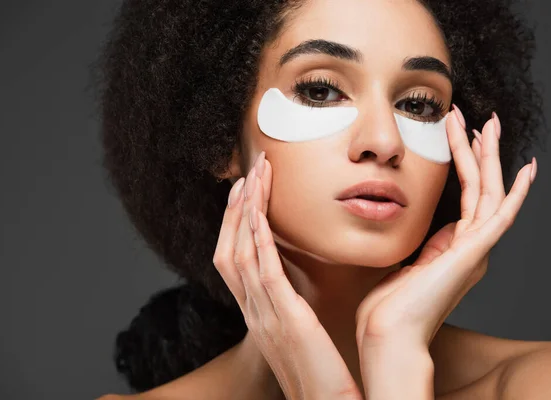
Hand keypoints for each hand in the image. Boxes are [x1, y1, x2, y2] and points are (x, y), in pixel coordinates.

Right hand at [212, 151, 362, 399]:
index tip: (244, 193)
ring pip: (241, 252)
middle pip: (229, 249)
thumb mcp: (300, 335)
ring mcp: (264, 316)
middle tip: (248, 173)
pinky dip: (258, 238)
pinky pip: (263, 271)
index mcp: (257, 314)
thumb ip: (293, 309)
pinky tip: (259, 212)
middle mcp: (253, 312)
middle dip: (236, 208)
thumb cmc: (321, 375)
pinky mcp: (285, 319)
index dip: (234, 223)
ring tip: (256, 177)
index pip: (233, 260)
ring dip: (246, 211)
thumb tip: (300, 284)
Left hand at [355, 109, 535, 390]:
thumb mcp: (406, 264)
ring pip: (488, 192)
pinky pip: (500, 215)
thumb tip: (428, 229)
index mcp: (454, 249)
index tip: (457, 136)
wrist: (387, 334)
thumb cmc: (389, 306)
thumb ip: (423, 246)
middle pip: (480, 187)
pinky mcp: (473, 254)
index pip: (465, 196)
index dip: (463, 164)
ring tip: (485, 124)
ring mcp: (474, 250)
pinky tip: (525, 167)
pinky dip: (515, 192)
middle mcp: (470, 248)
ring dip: (487, 156)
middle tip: (472, 118)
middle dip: (477, 150)